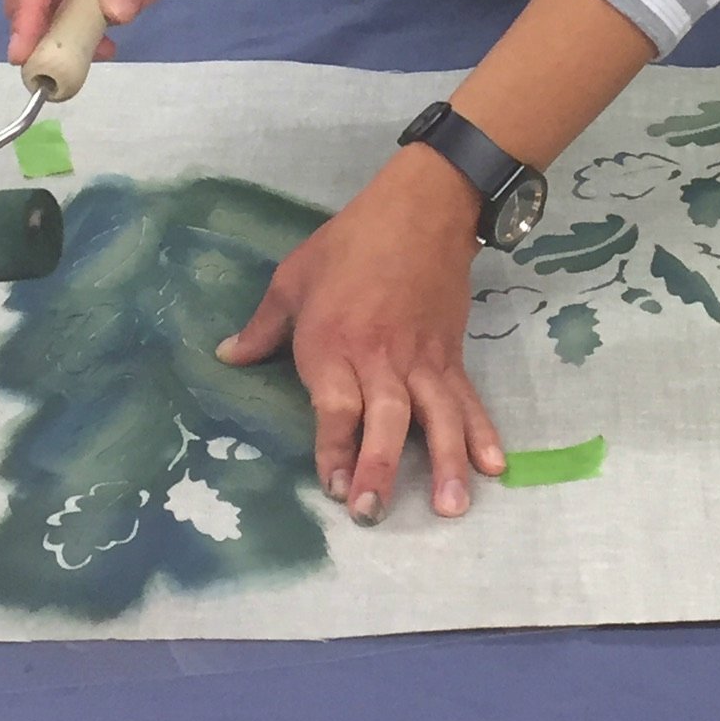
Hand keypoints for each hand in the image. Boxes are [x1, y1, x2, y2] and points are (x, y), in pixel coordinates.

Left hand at [216, 146, 505, 523]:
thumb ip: (263, 326)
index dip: (334, 447)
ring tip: (449, 507)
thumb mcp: (294, 277)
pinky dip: (481, 431)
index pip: (335, 405)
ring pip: (435, 415)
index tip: (334, 487)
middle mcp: (380, 358)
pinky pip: (467, 398)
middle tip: (373, 512)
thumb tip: (226, 357)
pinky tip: (494, 465)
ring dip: (443, 461)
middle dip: (379, 466)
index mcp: (333, 342)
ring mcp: (422, 359)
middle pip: (385, 417)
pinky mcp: (451, 354)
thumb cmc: (349, 243)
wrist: (421, 208)